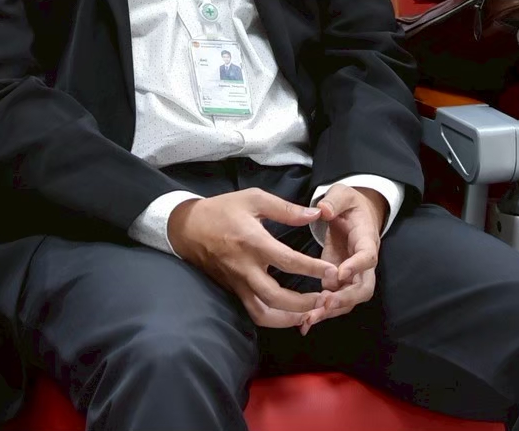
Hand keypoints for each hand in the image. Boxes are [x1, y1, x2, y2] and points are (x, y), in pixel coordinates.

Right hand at [167, 190, 335, 327]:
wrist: (187, 228)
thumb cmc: (222, 210)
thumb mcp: (253, 198)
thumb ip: (286, 209)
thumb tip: (315, 214)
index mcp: (253, 242)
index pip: (287, 261)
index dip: (312, 269)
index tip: (332, 272)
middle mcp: (245, 268)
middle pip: (276, 297)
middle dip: (304, 303)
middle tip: (326, 299)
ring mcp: (238, 283)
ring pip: (263, 313)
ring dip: (289, 318)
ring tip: (312, 313)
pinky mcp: (234, 291)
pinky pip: (254, 313)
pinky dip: (275, 319)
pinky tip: (292, 315)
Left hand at [300, 186, 385, 332]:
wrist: (351, 213)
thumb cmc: (348, 203)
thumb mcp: (343, 194)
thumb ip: (335, 200)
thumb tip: (323, 210)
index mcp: (366, 239)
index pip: (368, 256)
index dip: (356, 266)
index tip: (340, 273)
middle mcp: (363, 263)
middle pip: (364, 287)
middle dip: (345, 298)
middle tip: (326, 304)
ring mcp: (351, 275)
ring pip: (349, 300)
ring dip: (332, 311)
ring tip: (310, 319)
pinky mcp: (338, 281)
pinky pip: (334, 301)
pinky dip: (322, 312)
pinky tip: (304, 323)